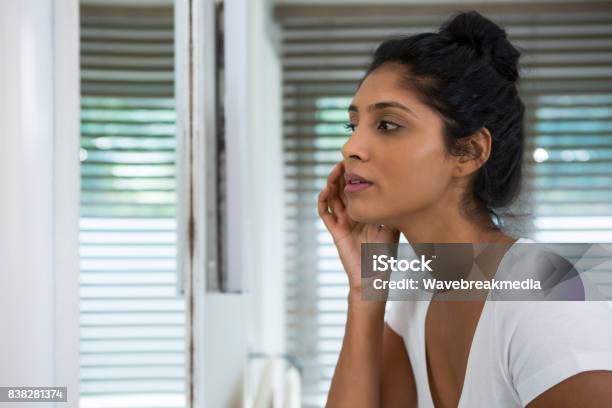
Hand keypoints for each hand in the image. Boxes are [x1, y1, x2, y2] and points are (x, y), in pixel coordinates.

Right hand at [317, 161, 399, 290]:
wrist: (373, 276)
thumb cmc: (384, 255)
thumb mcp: (393, 228)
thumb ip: (391, 212)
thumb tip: (399, 191)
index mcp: (365, 212)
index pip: (357, 189)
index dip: (355, 176)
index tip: (358, 164)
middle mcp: (352, 215)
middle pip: (342, 190)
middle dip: (341, 176)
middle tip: (343, 163)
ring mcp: (342, 222)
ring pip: (332, 198)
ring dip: (331, 184)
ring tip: (334, 173)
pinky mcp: (335, 231)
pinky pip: (325, 214)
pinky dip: (323, 202)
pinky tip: (326, 191)